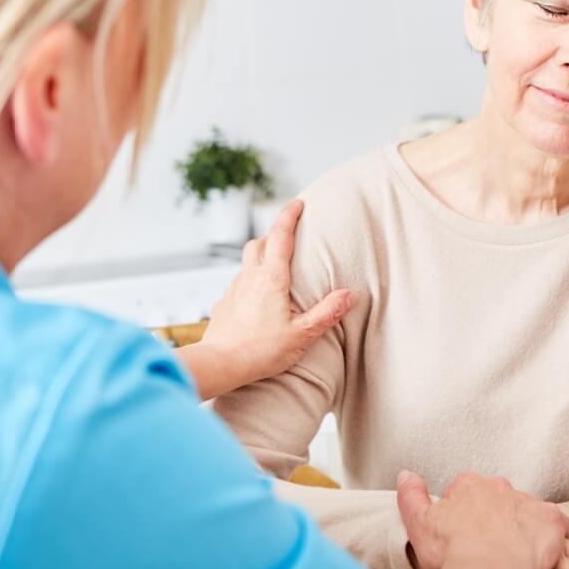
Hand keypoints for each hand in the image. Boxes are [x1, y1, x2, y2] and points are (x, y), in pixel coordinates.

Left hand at [181, 199, 354, 399]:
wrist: (219, 364)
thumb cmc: (261, 351)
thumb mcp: (303, 334)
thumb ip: (327, 312)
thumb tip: (350, 294)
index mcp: (271, 278)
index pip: (280, 235)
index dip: (289, 215)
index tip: (298, 204)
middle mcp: (249, 277)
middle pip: (258, 243)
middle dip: (272, 236)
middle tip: (287, 239)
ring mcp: (233, 290)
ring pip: (246, 264)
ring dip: (260, 259)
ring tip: (275, 273)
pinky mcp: (223, 304)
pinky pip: (238, 285)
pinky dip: (249, 283)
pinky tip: (256, 302)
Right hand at [397, 471, 568, 568]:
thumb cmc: (451, 556)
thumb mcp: (418, 525)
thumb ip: (410, 496)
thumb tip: (406, 474)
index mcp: (467, 486)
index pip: (466, 492)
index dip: (464, 516)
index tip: (462, 537)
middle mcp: (499, 487)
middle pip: (499, 499)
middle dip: (496, 519)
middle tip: (488, 549)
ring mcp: (528, 502)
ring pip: (528, 512)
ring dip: (523, 529)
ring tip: (514, 558)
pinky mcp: (552, 520)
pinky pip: (557, 525)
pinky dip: (552, 539)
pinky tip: (542, 558)